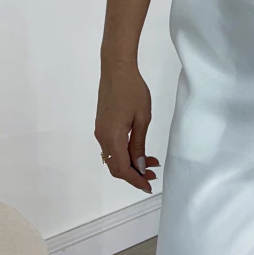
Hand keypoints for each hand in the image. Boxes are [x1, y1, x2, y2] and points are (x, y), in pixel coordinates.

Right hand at [95, 66, 158, 192]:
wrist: (116, 69)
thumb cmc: (133, 90)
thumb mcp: (142, 118)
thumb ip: (139, 144)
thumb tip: (140, 165)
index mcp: (113, 137)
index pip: (123, 169)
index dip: (136, 180)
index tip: (149, 185)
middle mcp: (102, 137)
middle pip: (115, 167)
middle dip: (134, 174)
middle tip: (153, 174)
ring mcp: (100, 131)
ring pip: (113, 158)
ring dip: (130, 164)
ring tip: (150, 162)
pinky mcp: (101, 126)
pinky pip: (111, 148)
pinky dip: (124, 154)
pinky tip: (138, 150)